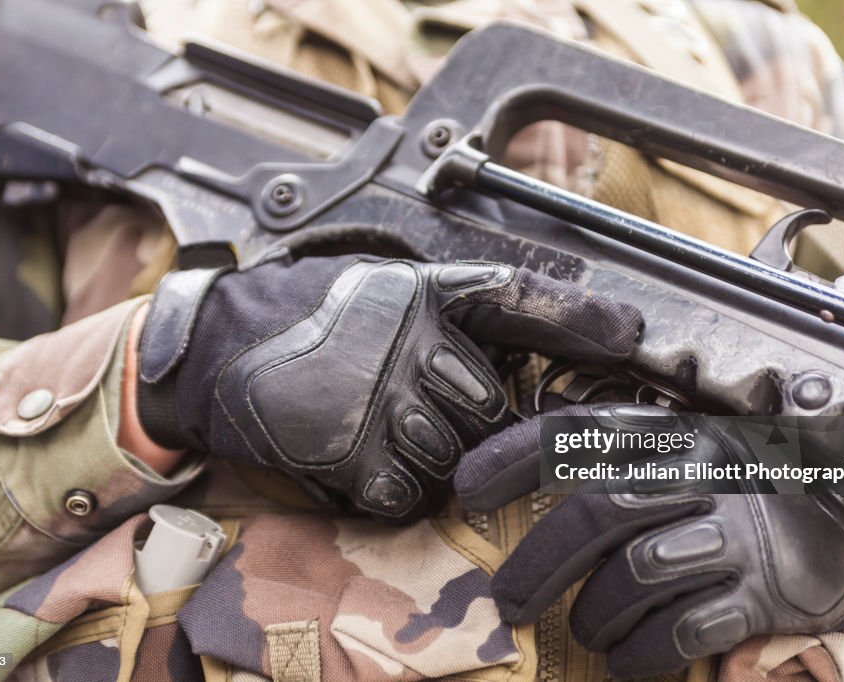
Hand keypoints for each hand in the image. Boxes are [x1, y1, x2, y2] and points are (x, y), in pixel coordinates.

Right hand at [134, 254, 641, 520]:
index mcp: (418, 295)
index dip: (578, 316)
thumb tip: (509, 345)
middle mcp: (406, 343)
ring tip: (379, 428)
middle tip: (426, 409)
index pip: (516, 299)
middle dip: (473, 419)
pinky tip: (360, 458)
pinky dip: (395, 487)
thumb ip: (439, 312)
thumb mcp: (373, 290)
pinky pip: (411, 492)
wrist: (211, 351)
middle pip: (491, 405)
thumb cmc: (296, 317)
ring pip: (455, 456)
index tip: (631, 333)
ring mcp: (380, 401)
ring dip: (430, 456)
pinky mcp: (351, 454)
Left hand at [454, 403, 843, 676]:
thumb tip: (512, 493)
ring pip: (639, 571)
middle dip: (539, 561)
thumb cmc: (732, 493)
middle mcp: (701, 474)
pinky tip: (625, 659)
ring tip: (583, 629)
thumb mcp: (676, 460)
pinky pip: (685, 626)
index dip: (518, 456)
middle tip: (505, 601)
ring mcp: (734, 532)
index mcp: (670, 436)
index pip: (581, 434)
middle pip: (601, 511)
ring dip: (595, 612)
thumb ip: (612, 468)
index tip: (466, 487)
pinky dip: (643, 651)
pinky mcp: (761, 591)